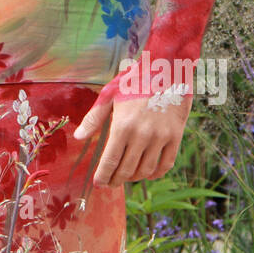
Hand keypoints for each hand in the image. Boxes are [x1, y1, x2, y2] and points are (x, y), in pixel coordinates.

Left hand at [72, 70, 190, 187]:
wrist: (167, 69)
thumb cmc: (134, 81)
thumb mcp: (110, 96)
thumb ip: (94, 118)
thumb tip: (78, 137)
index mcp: (123, 126)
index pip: (110, 161)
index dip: (103, 176)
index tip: (98, 183)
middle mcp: (142, 135)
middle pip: (127, 170)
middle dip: (116, 180)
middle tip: (110, 182)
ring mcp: (161, 138)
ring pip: (146, 170)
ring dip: (134, 178)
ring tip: (125, 176)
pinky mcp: (175, 137)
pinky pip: (166, 164)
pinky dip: (155, 173)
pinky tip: (147, 173)